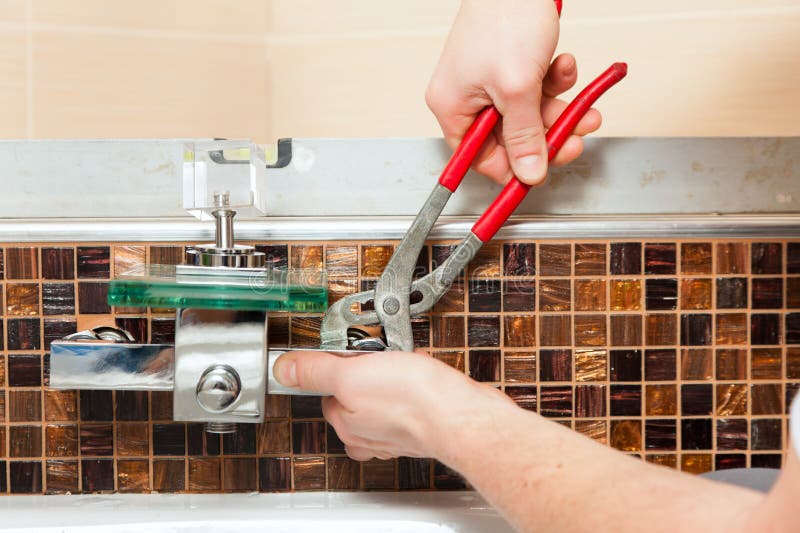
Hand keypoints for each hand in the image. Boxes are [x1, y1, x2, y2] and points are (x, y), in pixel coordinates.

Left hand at [272, 350, 512, 460]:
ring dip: (390, 380)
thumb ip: (314, 371)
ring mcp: (397, 434)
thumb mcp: (351, 374)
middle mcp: (369, 435)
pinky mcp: (424, 427)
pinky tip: (422, 375)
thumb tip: (282, 370)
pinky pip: (411, 401)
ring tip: (402, 363)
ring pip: (382, 400)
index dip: (337, 368)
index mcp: (346, 424)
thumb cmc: (414, 400)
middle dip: (365, 375)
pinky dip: (415, 387)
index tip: (350, 355)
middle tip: (379, 358)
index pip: (326, 392)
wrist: (462, 415)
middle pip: (354, 396)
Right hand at [426, 0, 601, 184]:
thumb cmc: (505, 17)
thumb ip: (525, 136)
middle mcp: (467, 98)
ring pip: (530, 115)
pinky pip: (537, 90)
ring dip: (559, 110)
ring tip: (582, 104)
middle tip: (574, 137)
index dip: (513, 169)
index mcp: (453, 107)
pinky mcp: (511, 67)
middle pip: (511, 139)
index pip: (479, 159)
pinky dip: (555, 82)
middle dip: (547, 136)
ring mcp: (490, 82)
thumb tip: (528, 174)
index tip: (541, 173)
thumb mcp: (518, 88)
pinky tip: (563, 66)